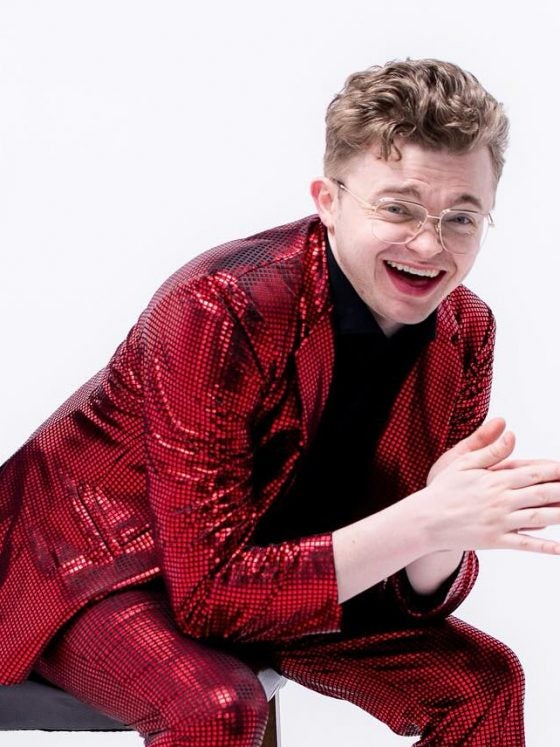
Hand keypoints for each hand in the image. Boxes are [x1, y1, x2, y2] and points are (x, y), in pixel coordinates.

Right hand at [415, 418, 559, 554]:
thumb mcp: (463, 463)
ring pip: (539, 517)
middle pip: (542, 494)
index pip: (534, 472)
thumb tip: (511, 435)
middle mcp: (501, 499)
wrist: (425, 520)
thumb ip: (490, 450)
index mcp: (495, 479)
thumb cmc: (444, 490)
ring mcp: (500, 521)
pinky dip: (544, 546)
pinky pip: (524, 544)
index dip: (556, 471)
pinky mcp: (496, 540)